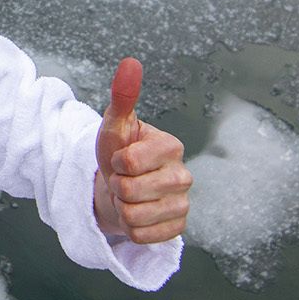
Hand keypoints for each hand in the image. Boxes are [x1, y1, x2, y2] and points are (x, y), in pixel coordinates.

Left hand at [93, 57, 190, 244]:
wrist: (119, 185)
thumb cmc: (118, 151)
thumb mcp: (114, 125)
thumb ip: (123, 96)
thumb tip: (130, 62)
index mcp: (171, 146)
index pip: (129, 162)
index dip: (115, 163)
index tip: (119, 159)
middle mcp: (184, 175)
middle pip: (130, 192)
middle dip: (117, 188)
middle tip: (122, 180)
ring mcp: (183, 203)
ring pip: (135, 218)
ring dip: (122, 210)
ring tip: (128, 197)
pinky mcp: (178, 228)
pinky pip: (142, 237)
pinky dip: (130, 229)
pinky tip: (138, 214)